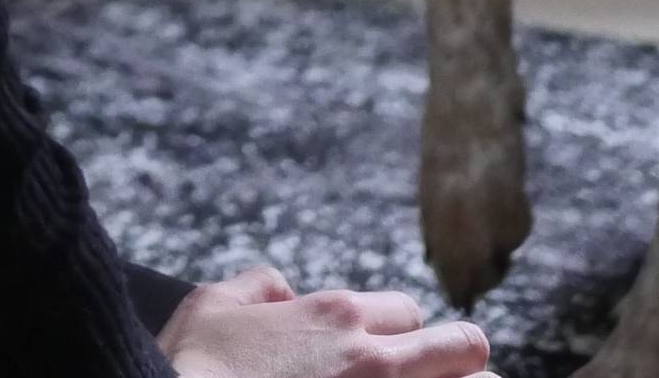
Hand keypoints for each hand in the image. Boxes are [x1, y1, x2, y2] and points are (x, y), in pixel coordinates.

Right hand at [159, 263, 500, 377]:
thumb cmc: (188, 366)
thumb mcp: (214, 305)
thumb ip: (258, 288)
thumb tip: (282, 291)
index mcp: (335, 317)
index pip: (406, 314)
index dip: (402, 334)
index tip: (396, 356)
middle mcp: (370, 359)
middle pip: (461, 350)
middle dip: (465, 364)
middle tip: (470, 375)